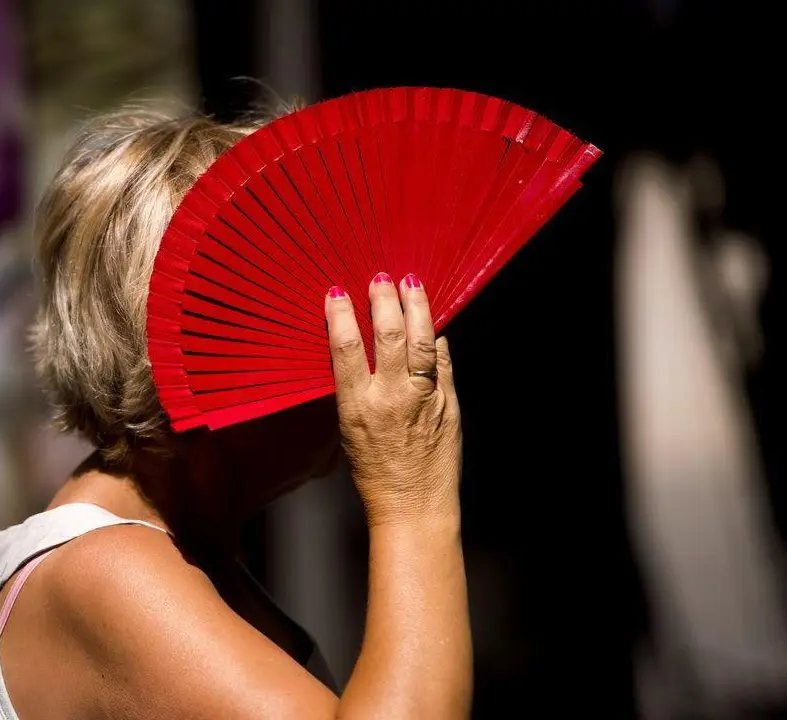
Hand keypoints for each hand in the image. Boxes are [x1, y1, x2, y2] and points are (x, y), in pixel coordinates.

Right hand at [324, 272, 461, 526]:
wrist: (413, 507)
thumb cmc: (376, 472)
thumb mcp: (349, 428)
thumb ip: (358, 388)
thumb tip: (363, 347)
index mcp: (358, 405)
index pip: (346, 347)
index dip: (340, 315)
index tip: (337, 292)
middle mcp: (392, 398)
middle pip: (388, 335)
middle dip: (384, 301)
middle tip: (381, 278)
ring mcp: (425, 398)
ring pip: (422, 340)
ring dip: (416, 307)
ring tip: (411, 283)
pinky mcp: (449, 403)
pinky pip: (443, 361)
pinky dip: (437, 339)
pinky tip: (433, 324)